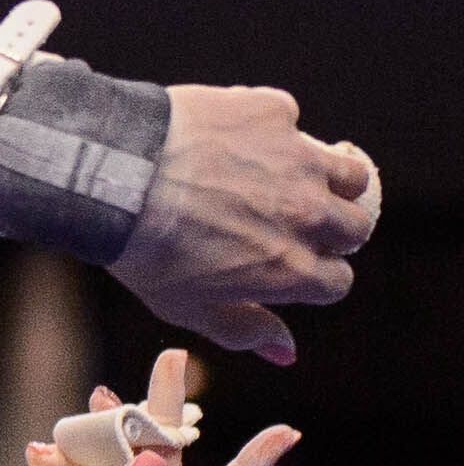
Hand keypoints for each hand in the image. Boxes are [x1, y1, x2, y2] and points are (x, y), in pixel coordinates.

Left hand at [110, 85, 377, 363]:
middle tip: (291, 218)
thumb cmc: (141, 248)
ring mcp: (296, 161)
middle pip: (354, 226)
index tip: (287, 262)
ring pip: (350, 172)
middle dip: (331, 227)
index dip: (314, 274)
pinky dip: (267, 123)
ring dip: (327, 176)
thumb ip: (244, 330)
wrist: (111, 174)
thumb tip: (287, 351)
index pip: (337, 280)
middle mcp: (310, 216)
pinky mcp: (271, 114)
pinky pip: (287, 115)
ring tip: (287, 175)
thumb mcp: (186, 307)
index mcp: (295, 270)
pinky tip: (229, 132)